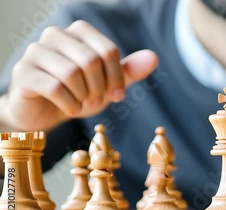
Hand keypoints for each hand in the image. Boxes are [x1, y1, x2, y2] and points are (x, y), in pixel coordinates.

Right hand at [1, 20, 158, 130]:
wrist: (45, 112)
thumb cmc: (79, 93)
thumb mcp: (108, 84)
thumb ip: (129, 71)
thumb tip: (153, 57)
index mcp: (79, 32)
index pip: (108, 50)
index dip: (117, 77)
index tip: (118, 95)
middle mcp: (55, 35)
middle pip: (91, 60)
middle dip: (100, 88)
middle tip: (98, 101)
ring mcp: (35, 52)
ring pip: (71, 73)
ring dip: (84, 96)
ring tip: (84, 104)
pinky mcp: (23, 72)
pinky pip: (53, 87)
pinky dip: (69, 104)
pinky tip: (72, 109)